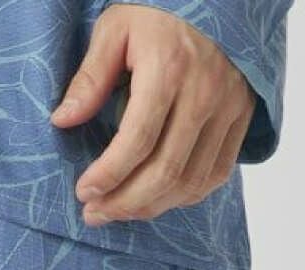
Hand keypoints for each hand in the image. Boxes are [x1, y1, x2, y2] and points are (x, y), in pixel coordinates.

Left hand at [51, 3, 256, 225]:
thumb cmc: (157, 13)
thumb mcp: (114, 29)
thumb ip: (90, 77)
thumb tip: (62, 120)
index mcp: (170, 69)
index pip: (138, 141)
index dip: (108, 175)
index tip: (83, 192)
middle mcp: (205, 92)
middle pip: (165, 171)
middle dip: (124, 203)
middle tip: (94, 214)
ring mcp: (229, 107)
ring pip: (190, 182)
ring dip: (150, 207)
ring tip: (117, 211)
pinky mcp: (242, 117)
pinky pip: (216, 174)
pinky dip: (183, 197)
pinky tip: (154, 199)